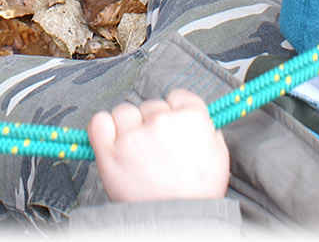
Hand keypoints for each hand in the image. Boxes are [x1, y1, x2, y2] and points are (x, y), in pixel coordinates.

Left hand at [87, 89, 228, 203]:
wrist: (176, 223)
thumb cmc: (197, 195)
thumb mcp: (219, 158)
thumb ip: (210, 133)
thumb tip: (201, 121)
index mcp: (191, 118)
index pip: (178, 96)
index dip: (174, 110)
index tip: (171, 122)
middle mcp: (161, 120)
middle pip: (150, 105)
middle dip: (151, 122)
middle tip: (154, 147)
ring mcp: (133, 134)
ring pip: (124, 111)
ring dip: (127, 125)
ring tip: (134, 149)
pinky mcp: (109, 150)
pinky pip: (99, 121)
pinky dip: (103, 128)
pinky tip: (110, 139)